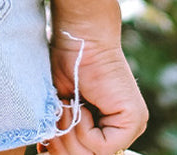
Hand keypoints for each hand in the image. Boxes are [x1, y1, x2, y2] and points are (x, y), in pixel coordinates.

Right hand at [39, 28, 148, 154]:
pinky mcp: (133, 119)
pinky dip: (83, 129)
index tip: (45, 140)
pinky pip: (103, 147)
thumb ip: (61, 130)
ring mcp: (132, 124)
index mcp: (109, 124)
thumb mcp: (60, 104)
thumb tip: (44, 152)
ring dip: (70, 133)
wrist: (80, 34)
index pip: (88, 154)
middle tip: (54, 115)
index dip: (63, 150)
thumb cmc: (66, 60)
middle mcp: (123, 128)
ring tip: (64, 105)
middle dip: (63, 144)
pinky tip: (80, 105)